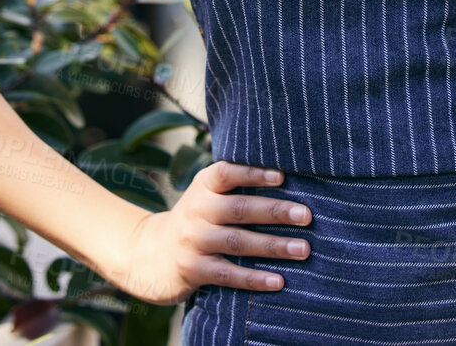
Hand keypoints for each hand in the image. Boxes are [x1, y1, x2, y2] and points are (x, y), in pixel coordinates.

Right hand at [105, 160, 312, 303]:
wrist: (149, 254)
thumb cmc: (194, 219)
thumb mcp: (205, 195)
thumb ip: (234, 186)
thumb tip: (287, 176)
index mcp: (202, 186)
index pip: (226, 173)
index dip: (253, 174)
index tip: (283, 176)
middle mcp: (196, 210)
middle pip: (238, 209)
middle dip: (275, 211)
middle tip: (306, 215)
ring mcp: (193, 241)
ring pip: (237, 242)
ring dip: (273, 245)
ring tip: (303, 248)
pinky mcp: (194, 269)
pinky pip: (228, 274)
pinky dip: (254, 278)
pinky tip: (279, 280)